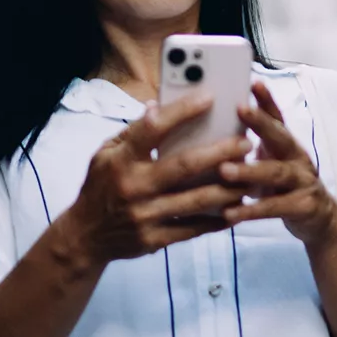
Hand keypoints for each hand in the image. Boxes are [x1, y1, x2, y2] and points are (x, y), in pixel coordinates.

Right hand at [60, 94, 254, 265]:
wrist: (85, 237)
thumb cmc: (100, 187)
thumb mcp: (106, 153)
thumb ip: (133, 132)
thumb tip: (157, 105)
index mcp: (121, 160)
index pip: (153, 129)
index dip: (181, 111)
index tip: (209, 97)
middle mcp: (134, 187)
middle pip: (184, 166)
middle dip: (220, 152)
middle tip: (245, 143)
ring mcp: (145, 215)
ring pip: (196, 200)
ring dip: (228, 189)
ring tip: (250, 177)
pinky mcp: (154, 239)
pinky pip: (193, 228)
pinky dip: (217, 220)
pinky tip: (235, 210)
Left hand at [219, 82, 336, 247]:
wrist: (321, 220)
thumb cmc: (286, 186)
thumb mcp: (273, 162)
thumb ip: (251, 147)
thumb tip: (213, 131)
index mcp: (287, 145)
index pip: (278, 117)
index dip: (267, 100)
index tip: (253, 82)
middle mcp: (298, 158)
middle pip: (280, 137)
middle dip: (261, 122)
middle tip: (240, 109)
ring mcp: (303, 182)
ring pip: (276, 173)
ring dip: (250, 171)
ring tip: (224, 170)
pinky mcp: (303, 207)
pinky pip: (275, 207)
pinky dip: (252, 210)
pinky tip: (229, 212)